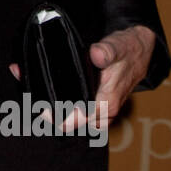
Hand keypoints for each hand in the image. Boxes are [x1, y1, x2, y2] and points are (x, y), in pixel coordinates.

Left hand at [9, 24, 156, 133]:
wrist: (139, 50)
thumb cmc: (128, 50)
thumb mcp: (118, 46)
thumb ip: (107, 52)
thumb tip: (96, 54)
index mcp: (106, 104)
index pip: (74, 121)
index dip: (54, 116)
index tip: (38, 104)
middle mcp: (102, 113)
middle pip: (69, 123)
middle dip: (49, 112)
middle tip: (32, 95)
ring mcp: (99, 112)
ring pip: (72, 119)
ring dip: (55, 110)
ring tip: (36, 92)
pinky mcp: (96, 106)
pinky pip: (76, 112)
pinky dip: (62, 105)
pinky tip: (49, 92)